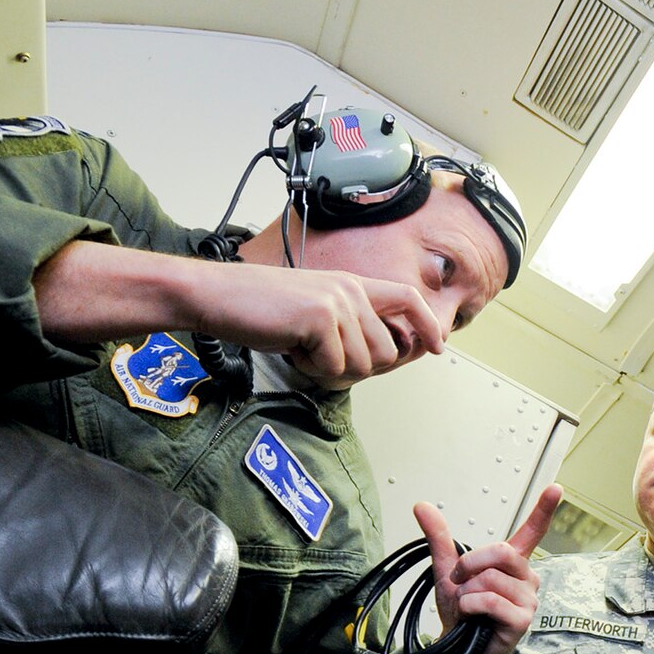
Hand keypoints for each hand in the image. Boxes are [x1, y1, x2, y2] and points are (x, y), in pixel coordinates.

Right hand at [196, 264, 446, 389]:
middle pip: (385, 351)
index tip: (437, 346)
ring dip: (330, 369)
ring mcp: (337, 302)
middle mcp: (350, 289)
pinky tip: (290, 348)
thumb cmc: (258, 309)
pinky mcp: (320, 318)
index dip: (427, 324)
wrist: (217, 297)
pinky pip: (334, 366)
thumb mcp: (313, 311)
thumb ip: (348, 325)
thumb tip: (381, 355)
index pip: (407, 298)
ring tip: (301, 347)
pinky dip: (311, 369)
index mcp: (350, 284)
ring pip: (362, 364)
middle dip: (356, 367)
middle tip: (320, 358)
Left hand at [415, 484, 562, 653]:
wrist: (456, 648)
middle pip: (502, 552)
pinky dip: (471, 606)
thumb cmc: (461, 612)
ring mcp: (528, 600)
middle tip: (459, 581)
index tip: (555, 488)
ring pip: (491, 579)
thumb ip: (439, 538)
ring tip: (468, 607)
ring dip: (467, 592)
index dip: (544, 510)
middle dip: (470, 564)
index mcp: (513, 564)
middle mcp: (526, 579)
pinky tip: (471, 616)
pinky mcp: (522, 621)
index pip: (533, 532)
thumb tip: (422, 506)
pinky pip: (491, 600)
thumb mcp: (448, 570)